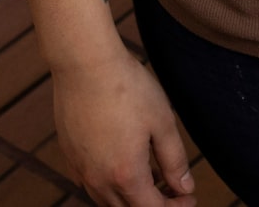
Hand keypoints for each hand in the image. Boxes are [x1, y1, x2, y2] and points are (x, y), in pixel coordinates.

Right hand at [52, 51, 195, 205]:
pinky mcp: (70, 157)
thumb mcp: (162, 122)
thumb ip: (174, 160)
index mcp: (126, 175)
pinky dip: (112, 184)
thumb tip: (185, 187)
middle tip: (175, 191)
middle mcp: (98, 180)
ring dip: (132, 197)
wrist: (85, 66)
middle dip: (154, 205)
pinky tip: (125, 163)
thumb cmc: (128, 89)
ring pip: (107, 200)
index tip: (189, 198)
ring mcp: (80, 170)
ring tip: (155, 176)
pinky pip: (92, 184)